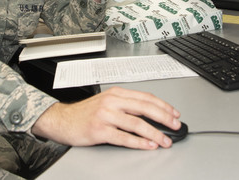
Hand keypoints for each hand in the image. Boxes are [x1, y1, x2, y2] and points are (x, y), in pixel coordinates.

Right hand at [31, 86, 181, 149]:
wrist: (62, 120)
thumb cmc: (85, 113)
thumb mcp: (107, 102)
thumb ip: (127, 106)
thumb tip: (151, 115)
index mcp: (116, 93)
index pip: (146, 97)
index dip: (163, 106)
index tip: (175, 114)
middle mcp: (112, 102)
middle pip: (144, 108)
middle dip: (164, 117)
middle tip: (176, 126)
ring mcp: (105, 115)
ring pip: (136, 123)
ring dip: (154, 133)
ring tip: (165, 140)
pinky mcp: (99, 130)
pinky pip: (124, 137)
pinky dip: (139, 142)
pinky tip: (148, 145)